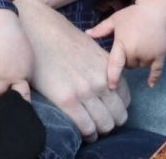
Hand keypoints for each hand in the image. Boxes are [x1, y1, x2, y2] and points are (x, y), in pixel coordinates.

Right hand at [0, 9, 34, 100]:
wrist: (1, 26)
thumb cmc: (13, 39)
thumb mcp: (25, 56)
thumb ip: (22, 70)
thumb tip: (19, 81)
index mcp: (27, 72)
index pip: (25, 93)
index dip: (20, 101)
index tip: (16, 106)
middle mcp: (17, 75)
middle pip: (14, 97)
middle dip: (8, 102)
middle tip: (4, 106)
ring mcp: (3, 74)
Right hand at [15, 0, 129, 140]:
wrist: (40, 31)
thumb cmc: (64, 39)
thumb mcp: (93, 50)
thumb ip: (102, 68)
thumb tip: (106, 85)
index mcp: (110, 69)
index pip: (125, 99)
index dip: (118, 108)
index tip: (109, 111)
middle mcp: (102, 81)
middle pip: (118, 115)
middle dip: (112, 122)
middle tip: (102, 123)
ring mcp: (85, 91)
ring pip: (105, 124)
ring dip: (100, 131)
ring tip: (93, 131)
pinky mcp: (67, 100)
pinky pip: (85, 127)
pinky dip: (87, 134)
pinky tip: (84, 133)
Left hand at [85, 0, 165, 88]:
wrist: (157, 10)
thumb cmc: (134, 14)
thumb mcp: (116, 19)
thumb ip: (101, 29)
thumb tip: (87, 34)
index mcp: (122, 43)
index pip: (115, 64)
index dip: (112, 77)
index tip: (111, 88)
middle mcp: (135, 50)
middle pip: (128, 65)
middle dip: (128, 59)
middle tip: (132, 42)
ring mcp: (149, 53)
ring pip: (140, 66)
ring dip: (140, 60)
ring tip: (142, 43)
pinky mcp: (160, 54)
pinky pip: (157, 70)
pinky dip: (154, 77)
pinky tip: (150, 84)